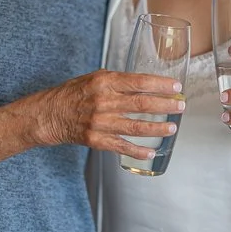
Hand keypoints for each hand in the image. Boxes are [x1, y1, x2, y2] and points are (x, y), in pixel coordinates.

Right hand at [32, 69, 184, 160]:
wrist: (49, 114)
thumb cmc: (73, 94)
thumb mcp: (94, 78)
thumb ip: (118, 81)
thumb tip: (146, 84)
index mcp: (104, 82)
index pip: (139, 81)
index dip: (160, 85)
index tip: (176, 87)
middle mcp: (103, 101)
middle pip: (141, 103)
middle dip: (165, 105)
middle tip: (181, 106)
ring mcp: (100, 122)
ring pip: (135, 126)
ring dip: (157, 128)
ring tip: (172, 128)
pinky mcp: (96, 139)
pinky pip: (121, 146)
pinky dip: (138, 151)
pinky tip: (151, 152)